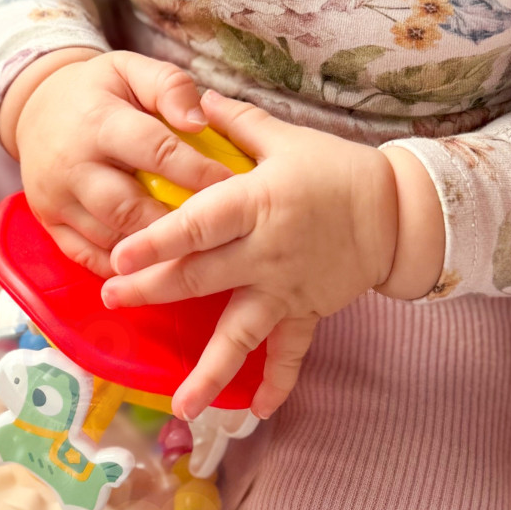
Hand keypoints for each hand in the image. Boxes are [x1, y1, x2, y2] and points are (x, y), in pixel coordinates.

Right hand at [4, 49, 232, 277]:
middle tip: (215, 235)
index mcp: (97, 122)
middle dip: (175, 226)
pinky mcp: (49, 223)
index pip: (155, 151)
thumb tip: (200, 121)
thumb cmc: (97, 91)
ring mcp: (56, 199)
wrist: (34, 108)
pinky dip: (122, 266)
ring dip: (152, 254)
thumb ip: (169, 86)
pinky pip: (86, 257)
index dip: (197, 172)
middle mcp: (72, 165)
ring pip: (110, 239)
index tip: (233, 187)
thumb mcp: (130, 69)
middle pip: (129, 209)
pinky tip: (153, 266)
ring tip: (192, 254)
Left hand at [101, 89, 404, 419]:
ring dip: (210, 371)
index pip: (199, 223)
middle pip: (201, 277)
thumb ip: (235, 123)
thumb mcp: (285, 138)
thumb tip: (192, 98)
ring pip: (241, 333)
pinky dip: (278, 382)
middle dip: (153, 291)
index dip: (158, 240)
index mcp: (258, 203)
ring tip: (182, 405)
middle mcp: (267, 252)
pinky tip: (255, 411)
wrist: (399, 210)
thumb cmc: (336, 169)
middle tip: (112, 301)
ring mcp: (286, 288)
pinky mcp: (307, 311)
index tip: (118, 256)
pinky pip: (291, 352)